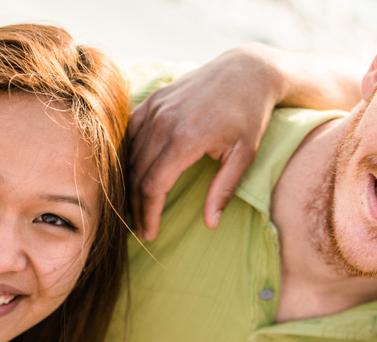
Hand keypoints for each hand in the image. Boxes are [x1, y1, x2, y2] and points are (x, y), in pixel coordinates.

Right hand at [129, 45, 281, 239]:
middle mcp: (164, 122)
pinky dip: (127, 157)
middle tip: (141, 229)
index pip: (154, 186)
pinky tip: (132, 176)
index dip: (148, 214)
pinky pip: (130, 133)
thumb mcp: (245, 155)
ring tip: (136, 208)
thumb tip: (210, 224)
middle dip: (136, 206)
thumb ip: (224, 190)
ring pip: (130, 156)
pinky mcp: (152, 100)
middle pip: (137, 174)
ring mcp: (155, 108)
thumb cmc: (249, 115)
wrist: (245, 71)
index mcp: (186, 139)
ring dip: (130, 185)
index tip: (150, 234)